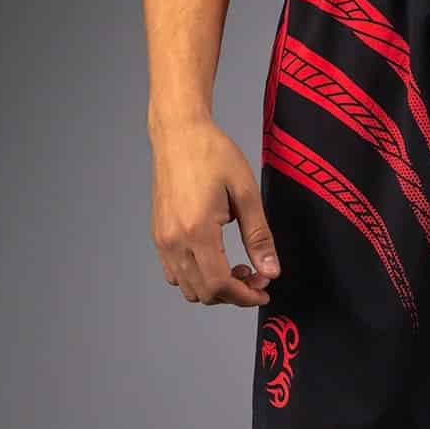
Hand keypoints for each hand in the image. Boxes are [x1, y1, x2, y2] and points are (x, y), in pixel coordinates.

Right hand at [150, 117, 278, 306]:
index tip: (264, 291)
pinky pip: (174, 273)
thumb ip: (259, 237)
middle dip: (234, 294)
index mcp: (197, 230)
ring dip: (215, 288)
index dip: (245, 296)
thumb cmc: (211, 154)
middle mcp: (174, 239)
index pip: (220, 284)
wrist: (179, 132)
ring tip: (236, 268)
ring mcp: (162, 239)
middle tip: (255, 276)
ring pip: (188, 288)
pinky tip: (215, 261)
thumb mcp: (246, 193)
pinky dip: (196, 278)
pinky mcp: (158, 235)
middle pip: (204, 293)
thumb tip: (270, 271)